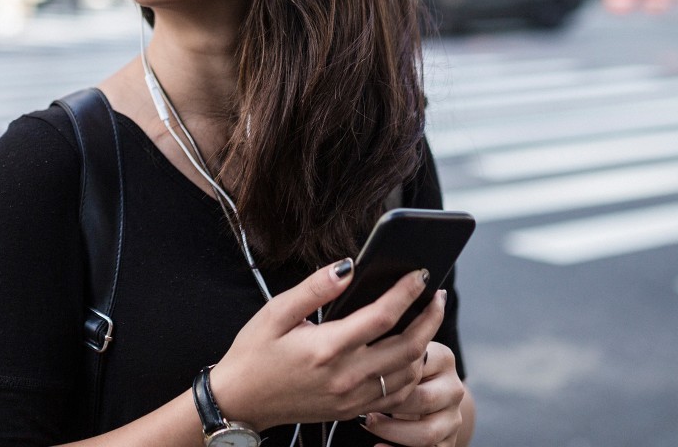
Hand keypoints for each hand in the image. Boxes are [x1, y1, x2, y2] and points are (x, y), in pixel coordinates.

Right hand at [207, 260, 445, 431]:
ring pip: (408, 373)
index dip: (407, 292)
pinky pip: (396, 395)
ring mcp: (351, 399)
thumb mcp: (276, 313)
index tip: (420, 273)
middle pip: (408, 347)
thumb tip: (348, 267)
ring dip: (425, 345)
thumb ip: (314, 289)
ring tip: (426, 320)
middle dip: (430, 318)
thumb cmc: (254, 354)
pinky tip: (410, 353)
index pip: (382, 316)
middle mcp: (345, 376)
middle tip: (437, 295)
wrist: (240, 402)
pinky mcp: (351, 411)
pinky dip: (411, 373)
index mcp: (326, 348)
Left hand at [359, 337, 466, 446]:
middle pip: (423, 399)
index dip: (388, 375)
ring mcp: (454, 418)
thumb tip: (361, 355)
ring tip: (367, 424)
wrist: (426, 396)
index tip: (361, 378)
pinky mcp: (449, 441)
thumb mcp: (401, 357)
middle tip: (360, 405)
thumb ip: (390, 350)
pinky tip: (378, 446)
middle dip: (388, 405)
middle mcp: (454, 388)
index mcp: (443, 358)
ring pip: (427, 433)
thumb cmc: (402, 370)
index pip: (418, 366)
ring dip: (392, 431)